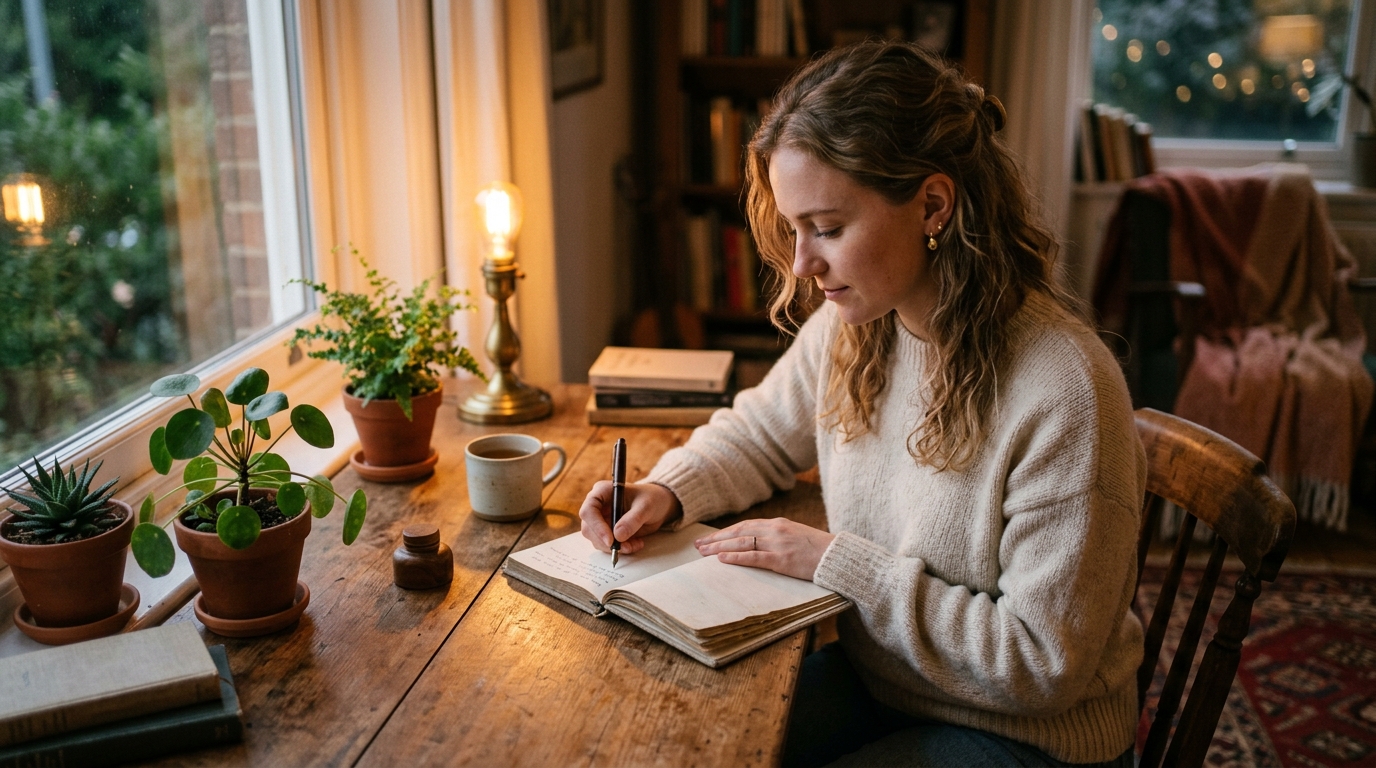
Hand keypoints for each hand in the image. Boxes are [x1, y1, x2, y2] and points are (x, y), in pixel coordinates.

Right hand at [579, 481, 681, 553]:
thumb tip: (618, 535)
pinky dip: (620, 549)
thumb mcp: (646, 506)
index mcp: (602, 492)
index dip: (596, 526)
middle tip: (626, 547)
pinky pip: (607, 545)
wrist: (659, 505)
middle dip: (606, 542)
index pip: (589, 510)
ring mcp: (601, 520)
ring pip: (597, 540)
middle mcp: (597, 506)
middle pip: (589, 529)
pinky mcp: (607, 532)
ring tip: (635, 545)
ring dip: (615, 547)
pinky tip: (636, 544)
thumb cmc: (651, 498)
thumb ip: (633, 519)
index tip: (610, 540)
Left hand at [694, 518, 835, 580]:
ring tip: (704, 553)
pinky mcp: (781, 560)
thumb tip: (758, 542)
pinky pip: (754, 557)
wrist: (837, 555)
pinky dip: (736, 557)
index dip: (724, 532)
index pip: (744, 526)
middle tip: (698, 545)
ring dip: (720, 548)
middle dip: (716, 539)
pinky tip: (722, 559)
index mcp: (777, 524)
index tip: (709, 538)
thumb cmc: (817, 548)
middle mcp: (774, 530)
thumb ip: (777, 536)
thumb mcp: (795, 536)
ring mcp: (777, 544)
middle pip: (738, 532)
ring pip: (742, 543)